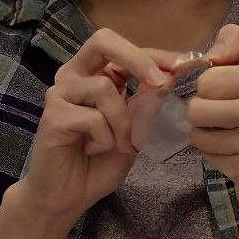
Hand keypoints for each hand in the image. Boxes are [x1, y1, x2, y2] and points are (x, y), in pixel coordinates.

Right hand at [22, 29, 176, 218]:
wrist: (67, 197)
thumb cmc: (98, 163)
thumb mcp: (134, 131)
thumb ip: (146, 103)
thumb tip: (169, 75)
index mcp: (94, 74)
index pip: (126, 51)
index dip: (157, 55)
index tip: (186, 65)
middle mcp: (73, 76)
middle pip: (103, 41)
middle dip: (137, 59)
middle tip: (162, 82)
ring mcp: (59, 94)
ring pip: (105, 88)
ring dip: (123, 123)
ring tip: (119, 145)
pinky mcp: (52, 116)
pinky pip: (93, 118)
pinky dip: (105, 139)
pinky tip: (93, 151)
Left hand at [187, 25, 238, 218]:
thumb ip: (234, 44)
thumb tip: (211, 54)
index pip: (207, 81)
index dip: (207, 88)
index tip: (223, 95)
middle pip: (198, 110)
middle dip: (201, 115)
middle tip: (219, 118)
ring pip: (201, 138)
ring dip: (206, 137)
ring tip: (227, 135)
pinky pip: (212, 160)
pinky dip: (217, 157)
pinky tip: (235, 153)